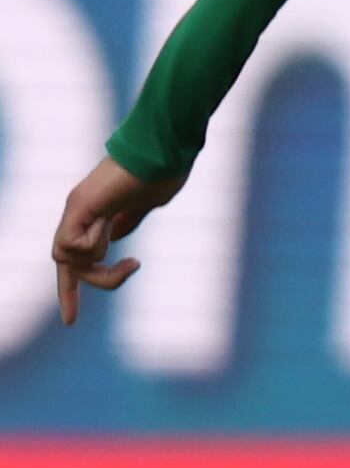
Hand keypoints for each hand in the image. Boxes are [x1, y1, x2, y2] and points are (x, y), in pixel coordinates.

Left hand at [51, 154, 181, 326]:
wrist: (164, 146)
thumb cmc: (164, 171)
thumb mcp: (147, 204)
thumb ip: (128, 222)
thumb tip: (114, 239)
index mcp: (94, 214)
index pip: (74, 259)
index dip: (70, 291)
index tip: (70, 321)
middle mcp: (79, 213)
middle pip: (68, 265)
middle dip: (87, 286)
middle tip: (132, 268)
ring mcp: (77, 209)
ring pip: (69, 258)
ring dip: (100, 263)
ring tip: (128, 249)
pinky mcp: (79, 205)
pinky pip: (74, 245)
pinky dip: (94, 245)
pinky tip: (110, 223)